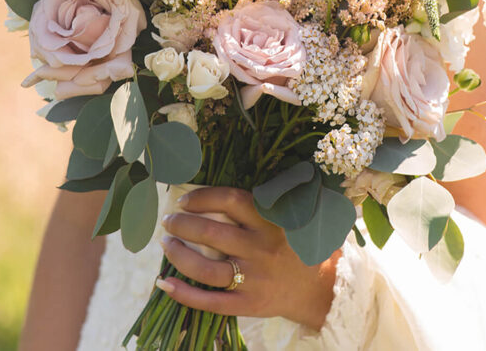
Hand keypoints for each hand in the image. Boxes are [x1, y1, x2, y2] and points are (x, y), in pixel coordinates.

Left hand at [155, 186, 340, 330]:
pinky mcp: (248, 304)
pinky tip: (164, 283)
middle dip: (182, 225)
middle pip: (211, 234)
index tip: (184, 201)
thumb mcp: (288, 217)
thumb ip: (262, 201)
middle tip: (169, 222)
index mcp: (270, 222)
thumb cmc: (296, 245)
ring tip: (166, 245)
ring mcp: (254, 279)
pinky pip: (210, 301)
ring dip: (178, 255)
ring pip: (206, 268)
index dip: (202, 197)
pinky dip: (184, 293)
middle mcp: (261, 249)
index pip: (230, 200)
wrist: (320, 288)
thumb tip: (223, 182)